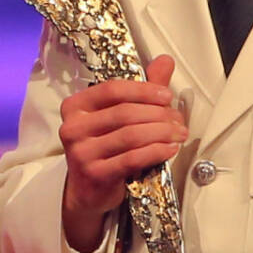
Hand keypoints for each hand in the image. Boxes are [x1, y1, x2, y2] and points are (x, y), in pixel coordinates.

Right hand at [60, 55, 186, 250]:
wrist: (88, 191)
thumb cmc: (105, 148)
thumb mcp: (119, 117)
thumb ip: (142, 90)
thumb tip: (165, 60)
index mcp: (76, 106)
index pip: (112, 90)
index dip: (143, 91)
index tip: (167, 96)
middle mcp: (72, 127)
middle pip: (124, 113)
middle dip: (158, 115)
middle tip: (178, 121)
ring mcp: (81, 152)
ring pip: (130, 136)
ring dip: (161, 133)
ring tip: (179, 134)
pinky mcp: (94, 174)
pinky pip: (132, 158)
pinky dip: (155, 152)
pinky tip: (170, 149)